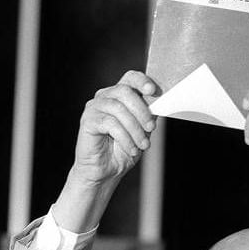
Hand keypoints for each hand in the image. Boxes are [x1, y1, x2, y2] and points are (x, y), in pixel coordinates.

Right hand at [52, 71, 157, 232]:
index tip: (153, 91)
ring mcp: (94, 108)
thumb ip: (148, 115)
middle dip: (142, 110)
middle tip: (151, 128)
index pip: (130, 78)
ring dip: (135, 128)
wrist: (106, 172)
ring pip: (118, 109)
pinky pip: (110, 123)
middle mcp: (105, 97)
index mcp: (119, 96)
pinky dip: (124, 137)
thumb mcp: (142, 130)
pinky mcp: (88, 121)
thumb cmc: (122, 150)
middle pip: (124, 91)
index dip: (142, 81)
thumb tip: (161, 103)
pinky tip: (131, 149)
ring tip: (143, 145)